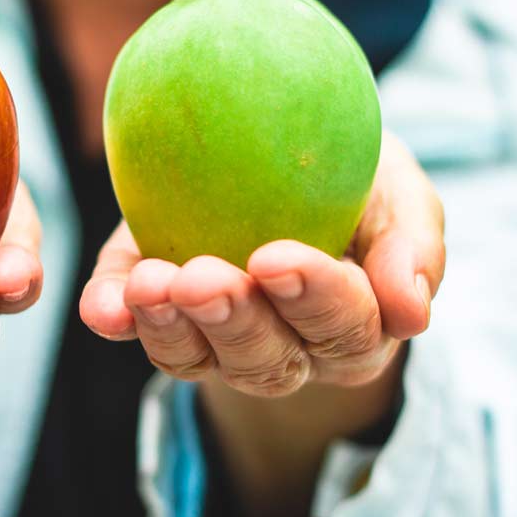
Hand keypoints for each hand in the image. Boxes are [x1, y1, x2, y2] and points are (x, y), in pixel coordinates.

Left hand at [79, 132, 443, 395]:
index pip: (343, 326)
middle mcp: (289, 350)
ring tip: (149, 284)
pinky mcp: (165, 316)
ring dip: (170, 327)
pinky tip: (103, 306)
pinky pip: (138, 332)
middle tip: (202, 278)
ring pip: (197, 360)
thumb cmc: (353, 179)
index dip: (313, 298)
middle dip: (232, 320)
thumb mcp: (396, 190)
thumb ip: (413, 242)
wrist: (283, 156)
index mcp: (355, 325)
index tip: (275, 258)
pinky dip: (116, 318)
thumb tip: (412, 312)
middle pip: (266, 360)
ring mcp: (220, 341)